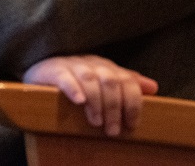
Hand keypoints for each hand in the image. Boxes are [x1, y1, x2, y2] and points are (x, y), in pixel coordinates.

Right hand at [22, 55, 157, 136]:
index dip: (132, 104)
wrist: (40, 70)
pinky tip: (79, 101)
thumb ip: (126, 84)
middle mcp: (91, 63)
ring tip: (96, 123)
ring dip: (97, 103)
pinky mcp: (53, 70)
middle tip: (112, 131)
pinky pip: (65, 77)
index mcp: (106, 67)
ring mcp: (72, 65)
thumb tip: (153, 87)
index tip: (131, 125)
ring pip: (90, 80)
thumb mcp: (102, 82)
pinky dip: (74, 89)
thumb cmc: (75, 80)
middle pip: (111, 82)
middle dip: (114, 108)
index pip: (127, 81)